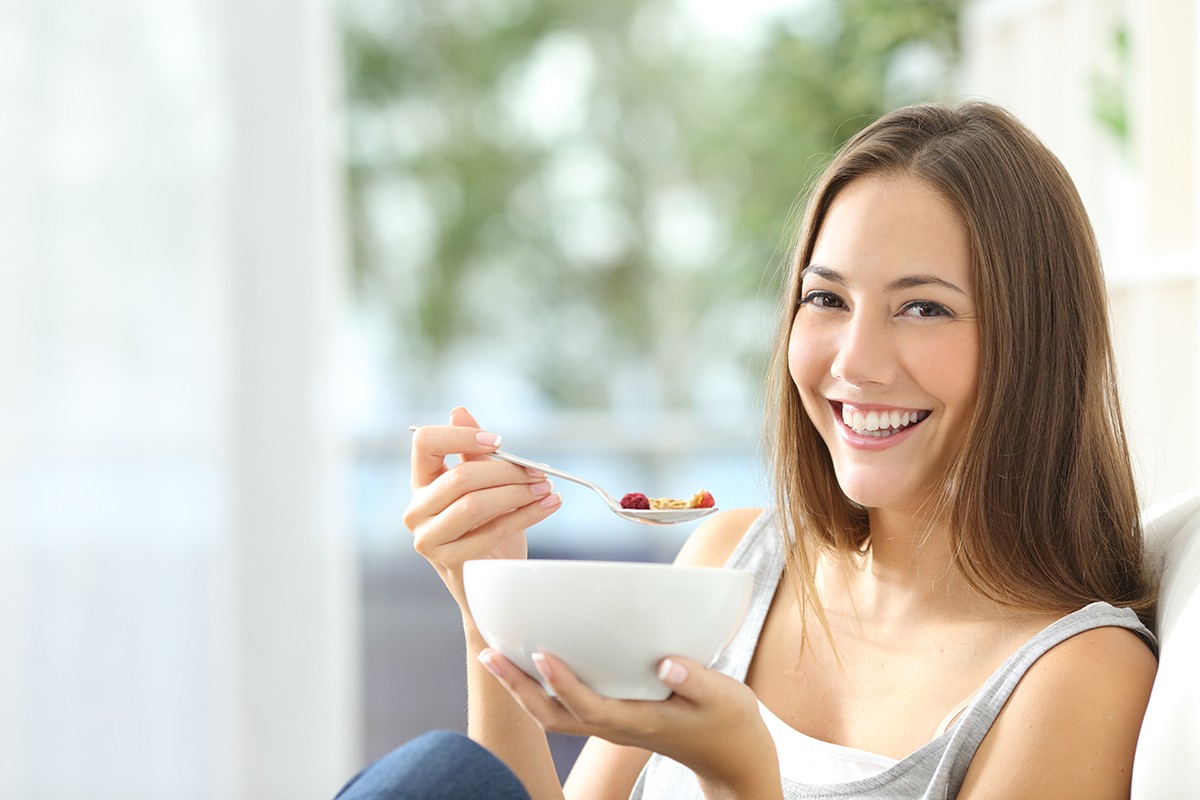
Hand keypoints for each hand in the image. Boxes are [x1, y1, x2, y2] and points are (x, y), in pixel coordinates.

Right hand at [403, 407, 561, 605]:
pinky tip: (549, 505)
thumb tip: (460, 411)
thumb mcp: (483, 486)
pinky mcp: (452, 562)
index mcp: (421, 484)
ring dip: (517, 492)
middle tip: (538, 471)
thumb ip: (473, 453)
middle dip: (506, 471)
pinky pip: (493, 530)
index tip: (498, 441)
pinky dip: (527, 515)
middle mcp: (416, 511)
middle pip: (459, 476)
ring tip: (546, 487)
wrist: (490, 584)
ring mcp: (429, 540)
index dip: (460, 436)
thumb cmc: (487, 528)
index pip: (424, 443)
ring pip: (474, 504)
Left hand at [478, 649, 782, 798]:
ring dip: (521, 688)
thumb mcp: (725, 696)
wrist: (732, 758)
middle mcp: (616, 726)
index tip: (541, 653)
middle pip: (553, 717)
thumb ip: (696, 678)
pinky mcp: (615, 718)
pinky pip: (566, 707)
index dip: (562, 683)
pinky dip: (541, 687)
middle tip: (488, 654)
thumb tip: (665, 661)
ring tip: (494, 656)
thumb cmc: (729, 724)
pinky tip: (532, 662)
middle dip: (518, 687)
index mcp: (639, 721)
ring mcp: (612, 725)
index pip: (589, 707)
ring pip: (554, 715)